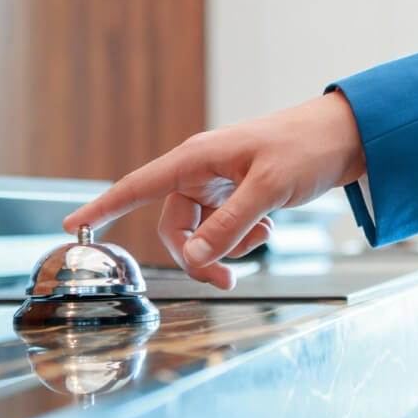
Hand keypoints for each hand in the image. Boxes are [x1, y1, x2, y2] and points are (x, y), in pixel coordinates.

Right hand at [64, 91, 365, 289]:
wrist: (344, 139)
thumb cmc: (304, 149)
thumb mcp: (266, 189)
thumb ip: (227, 225)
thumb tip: (193, 258)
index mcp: (197, 158)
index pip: (138, 185)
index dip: (104, 207)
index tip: (73, 227)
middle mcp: (201, 170)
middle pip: (175, 225)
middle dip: (198, 253)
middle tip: (226, 278)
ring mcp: (219, 183)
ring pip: (201, 231)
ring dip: (227, 244)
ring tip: (263, 232)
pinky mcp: (237, 193)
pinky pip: (224, 227)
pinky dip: (242, 236)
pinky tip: (267, 224)